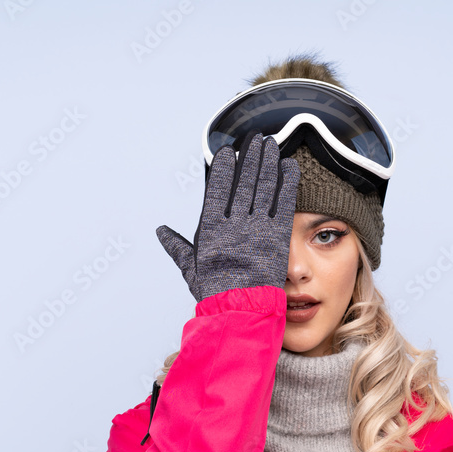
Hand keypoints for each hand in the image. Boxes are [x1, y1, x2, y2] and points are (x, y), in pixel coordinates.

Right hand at [156, 131, 299, 302]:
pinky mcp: (277, 238)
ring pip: (264, 188)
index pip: (217, 191)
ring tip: (272, 145)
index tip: (228, 152)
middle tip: (256, 139)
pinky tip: (289, 167)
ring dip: (268, 163)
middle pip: (244, 183)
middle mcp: (233, 225)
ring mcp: (256, 230)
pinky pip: (283, 205)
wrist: (241, 312)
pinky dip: (287, 185)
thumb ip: (178, 247)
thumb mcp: (191, 269)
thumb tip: (162, 232)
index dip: (223, 169)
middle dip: (251, 158)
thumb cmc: (215, 293)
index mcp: (211, 230)